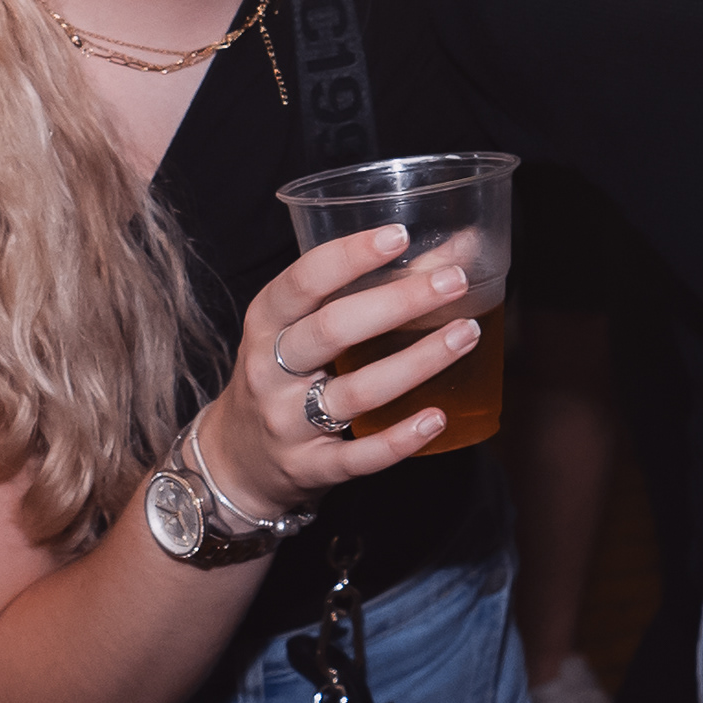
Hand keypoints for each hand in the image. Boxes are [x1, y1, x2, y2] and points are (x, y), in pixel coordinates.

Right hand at [204, 224, 486, 512]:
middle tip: (453, 281)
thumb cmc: (282, 377)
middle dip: (398, 302)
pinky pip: (359, 455)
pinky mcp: (310, 467)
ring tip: (466, 334)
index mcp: (266, 324)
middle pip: (333, 329)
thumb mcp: (301, 330)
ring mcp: (287, 423)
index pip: (302, 282)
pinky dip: (400, 438)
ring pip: (356, 391)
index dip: (350, 256)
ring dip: (418, 362)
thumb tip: (452, 250)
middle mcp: (269, 371)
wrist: (236, 462)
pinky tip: (437, 417)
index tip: (399, 235)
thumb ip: (362, 291)